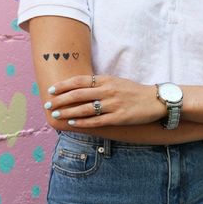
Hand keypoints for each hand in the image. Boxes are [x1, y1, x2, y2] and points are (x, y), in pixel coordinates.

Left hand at [44, 75, 166, 127]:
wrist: (155, 100)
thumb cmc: (133, 90)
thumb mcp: (116, 81)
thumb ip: (100, 83)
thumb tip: (80, 87)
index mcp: (106, 80)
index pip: (79, 81)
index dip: (63, 85)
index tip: (51, 90)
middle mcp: (108, 90)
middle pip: (78, 94)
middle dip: (60, 100)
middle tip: (48, 104)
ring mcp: (113, 104)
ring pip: (85, 108)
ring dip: (68, 112)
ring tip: (56, 115)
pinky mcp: (119, 117)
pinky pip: (97, 121)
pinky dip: (83, 122)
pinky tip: (73, 123)